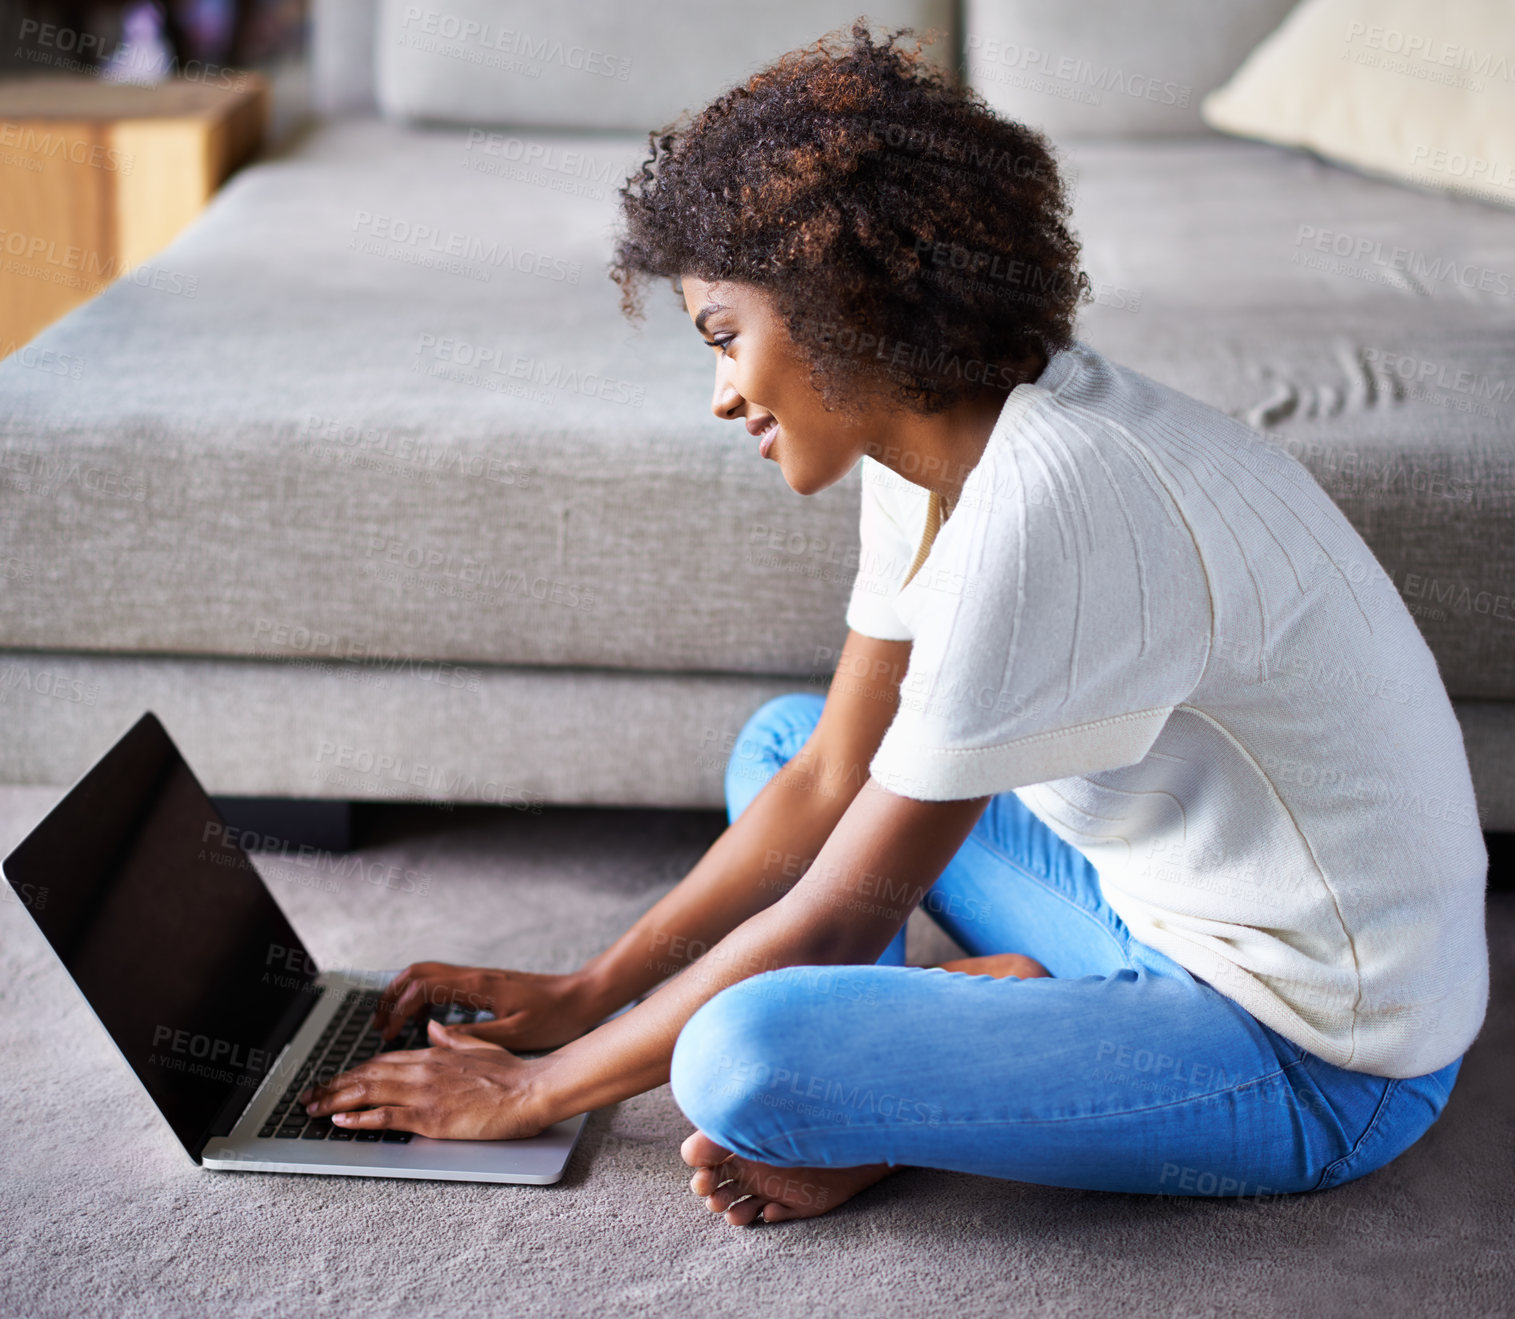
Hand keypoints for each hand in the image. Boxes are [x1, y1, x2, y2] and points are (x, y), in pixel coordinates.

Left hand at [299, 1020, 553, 1139]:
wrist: (531, 1090)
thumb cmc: (513, 1073)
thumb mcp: (481, 1047)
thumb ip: (453, 1038)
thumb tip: (433, 1027)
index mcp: (435, 1054)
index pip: (384, 1060)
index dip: (356, 1070)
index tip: (337, 1077)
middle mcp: (424, 1070)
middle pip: (368, 1074)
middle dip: (334, 1084)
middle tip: (309, 1094)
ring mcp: (426, 1094)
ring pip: (369, 1092)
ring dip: (335, 1099)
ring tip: (312, 1107)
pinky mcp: (431, 1118)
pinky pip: (386, 1117)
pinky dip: (359, 1117)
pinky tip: (340, 1120)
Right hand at [372, 961, 595, 1049]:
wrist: (581, 997)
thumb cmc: (554, 1017)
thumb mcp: (513, 1034)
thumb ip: (472, 1036)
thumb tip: (433, 1034)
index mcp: (477, 987)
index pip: (422, 988)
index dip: (398, 1010)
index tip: (388, 1033)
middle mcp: (474, 976)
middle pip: (417, 972)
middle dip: (392, 996)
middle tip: (379, 1024)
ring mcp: (479, 977)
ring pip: (429, 974)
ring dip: (406, 995)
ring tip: (395, 1024)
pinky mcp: (485, 984)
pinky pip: (444, 983)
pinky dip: (426, 998)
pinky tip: (429, 1022)